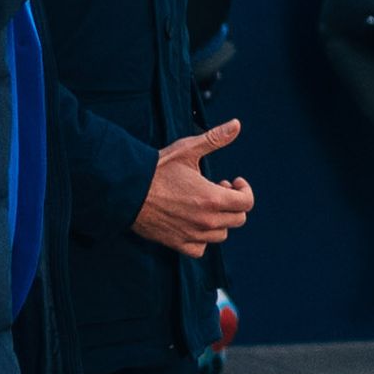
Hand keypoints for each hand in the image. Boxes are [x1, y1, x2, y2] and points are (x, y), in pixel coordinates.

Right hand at [133, 123, 254, 255]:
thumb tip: (237, 124)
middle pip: (238, 219)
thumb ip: (215, 138)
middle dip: (233, 203)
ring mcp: (192, 234)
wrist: (126, 190)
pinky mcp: (177, 243)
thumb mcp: (187, 149)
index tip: (233, 181)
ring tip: (205, 204)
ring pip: (222, 234)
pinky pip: (201, 249)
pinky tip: (194, 222)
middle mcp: (206, 221)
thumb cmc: (156, 169)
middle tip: (218, 189)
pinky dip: (202, 238)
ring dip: (220, 219)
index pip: (247, 203)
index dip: (244, 190)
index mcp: (213, 198)